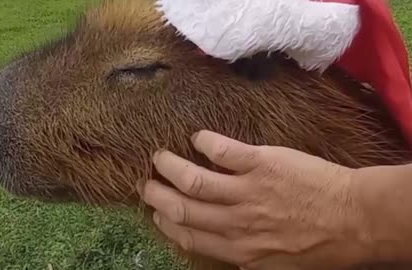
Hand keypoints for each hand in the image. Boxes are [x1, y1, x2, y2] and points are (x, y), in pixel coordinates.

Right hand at [137, 130, 372, 269]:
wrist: (353, 220)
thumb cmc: (317, 245)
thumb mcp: (274, 263)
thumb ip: (241, 253)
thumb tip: (218, 240)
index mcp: (236, 248)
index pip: (186, 235)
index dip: (166, 221)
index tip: (156, 211)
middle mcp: (234, 222)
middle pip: (181, 207)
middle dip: (156, 195)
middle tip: (147, 183)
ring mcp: (246, 191)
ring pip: (192, 178)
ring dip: (170, 166)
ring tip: (160, 156)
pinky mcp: (260, 163)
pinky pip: (221, 150)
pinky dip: (204, 142)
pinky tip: (199, 137)